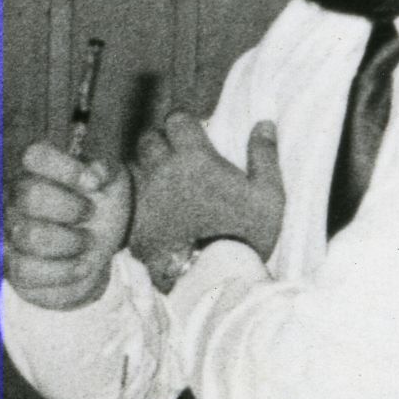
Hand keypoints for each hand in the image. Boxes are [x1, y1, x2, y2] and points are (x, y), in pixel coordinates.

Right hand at [3, 139, 133, 311]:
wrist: (98, 246)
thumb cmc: (99, 206)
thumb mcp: (111, 183)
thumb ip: (105, 170)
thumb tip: (95, 173)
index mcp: (37, 170)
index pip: (35, 156)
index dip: (66, 168)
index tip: (94, 183)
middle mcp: (14, 198)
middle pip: (30, 195)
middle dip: (71, 208)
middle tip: (89, 214)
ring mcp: (9, 233)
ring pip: (30, 236)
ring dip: (70, 242)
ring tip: (86, 242)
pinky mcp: (12, 267)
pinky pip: (27, 270)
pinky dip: (63, 271)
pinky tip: (79, 265)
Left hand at [128, 115, 284, 265]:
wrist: (212, 279)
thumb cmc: (244, 234)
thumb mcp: (268, 195)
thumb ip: (264, 156)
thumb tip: (263, 124)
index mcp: (194, 158)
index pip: (176, 119)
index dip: (183, 124)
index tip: (193, 135)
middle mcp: (162, 171)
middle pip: (148, 139)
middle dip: (160, 142)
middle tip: (177, 159)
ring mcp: (144, 197)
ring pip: (135, 168)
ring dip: (148, 169)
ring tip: (166, 186)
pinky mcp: (134, 222)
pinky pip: (130, 201)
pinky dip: (140, 200)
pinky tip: (156, 212)